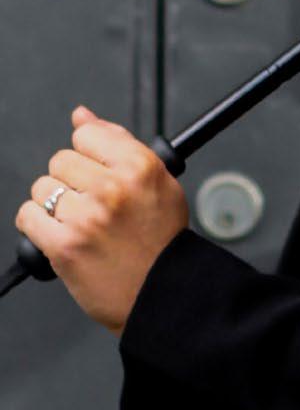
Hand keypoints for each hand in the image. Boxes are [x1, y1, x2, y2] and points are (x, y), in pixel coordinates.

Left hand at [14, 106, 189, 336]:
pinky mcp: (64, 246)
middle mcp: (114, 188)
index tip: (97, 172)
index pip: (87, 134)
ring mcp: (87, 217)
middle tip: (91, 204)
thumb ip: (119, 142)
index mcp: (140, 166)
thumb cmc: (161, 241)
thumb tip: (82, 115)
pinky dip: (37, 226)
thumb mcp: (158, 182)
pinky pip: (28, 216)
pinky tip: (60, 235)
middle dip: (70, 181)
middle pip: (60, 160)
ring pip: (42, 188)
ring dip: (54, 205)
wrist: (161, 294)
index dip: (89, 155)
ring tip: (78, 222)